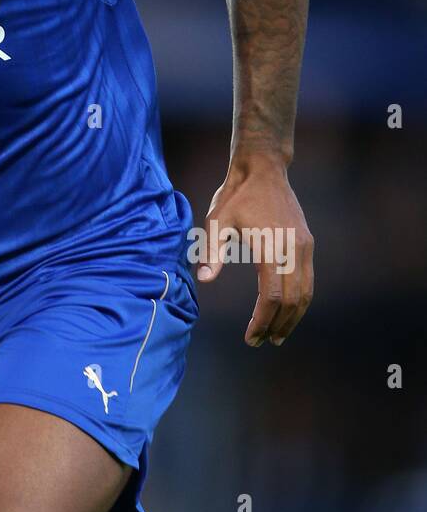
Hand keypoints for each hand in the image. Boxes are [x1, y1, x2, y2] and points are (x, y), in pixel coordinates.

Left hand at [198, 157, 313, 346]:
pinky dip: (300, 301)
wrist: (263, 170)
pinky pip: (308, 280)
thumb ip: (212, 251)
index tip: (251, 337)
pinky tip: (287, 312)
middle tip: (261, 342)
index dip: (262, 321)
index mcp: (270, 246)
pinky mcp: (307, 244)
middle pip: (292, 300)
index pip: (272, 296)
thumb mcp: (216, 220)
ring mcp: (304, 247)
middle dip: (277, 325)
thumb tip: (204, 280)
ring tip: (276, 335)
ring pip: (305, 293)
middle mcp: (293, 249)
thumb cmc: (235, 196)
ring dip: (293, 318)